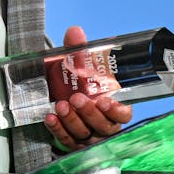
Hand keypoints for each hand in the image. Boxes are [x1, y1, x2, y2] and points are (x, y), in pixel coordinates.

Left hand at [44, 25, 132, 151]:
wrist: (63, 94)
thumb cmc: (81, 83)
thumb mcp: (82, 67)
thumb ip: (80, 50)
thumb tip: (75, 31)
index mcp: (115, 106)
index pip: (123, 114)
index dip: (116, 110)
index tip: (105, 100)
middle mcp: (105, 124)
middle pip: (102, 126)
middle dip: (89, 112)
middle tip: (78, 98)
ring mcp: (89, 136)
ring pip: (84, 134)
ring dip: (72, 120)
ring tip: (61, 106)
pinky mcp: (72, 142)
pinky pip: (66, 139)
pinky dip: (58, 130)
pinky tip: (51, 118)